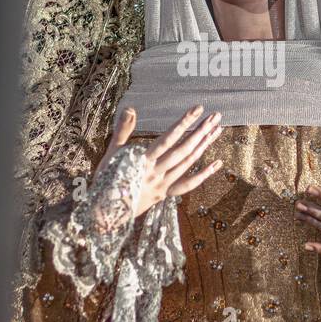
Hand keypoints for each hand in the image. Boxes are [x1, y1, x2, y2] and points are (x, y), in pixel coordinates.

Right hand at [96, 105, 223, 218]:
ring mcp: (162, 185)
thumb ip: (123, 130)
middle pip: (183, 150)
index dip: (183, 123)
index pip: (167, 138)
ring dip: (203, 146)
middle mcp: (155, 173)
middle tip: (216, 116)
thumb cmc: (105, 179)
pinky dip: (203, 174)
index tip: (197, 109)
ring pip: (187, 164)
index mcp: (142, 161)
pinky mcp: (164, 194)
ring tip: (217, 130)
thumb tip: (130, 108)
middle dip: (200, 132)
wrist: (103, 213)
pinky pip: (187, 184)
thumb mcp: (111, 153)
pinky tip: (217, 163)